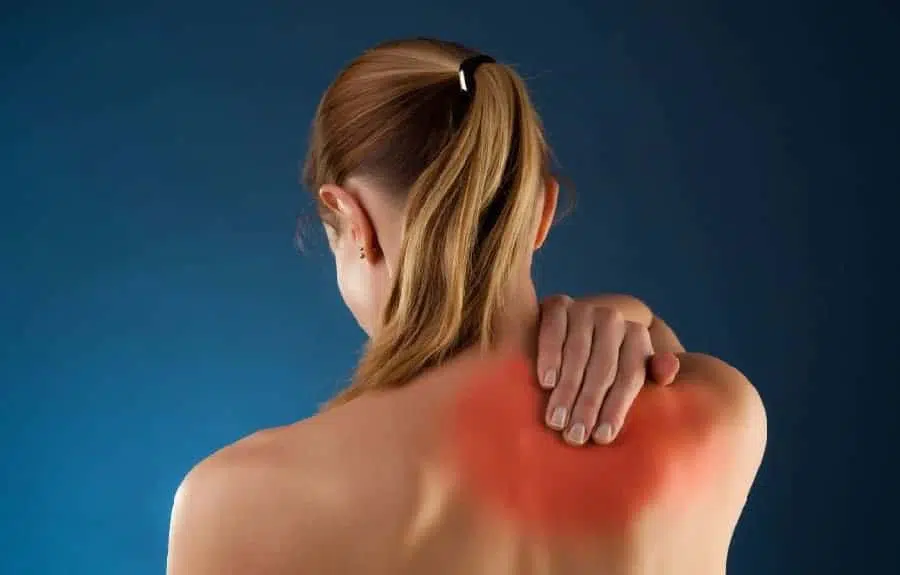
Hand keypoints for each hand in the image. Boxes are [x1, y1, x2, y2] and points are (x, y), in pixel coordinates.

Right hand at [536, 295, 680, 445]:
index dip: (616, 408)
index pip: (629, 376)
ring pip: (577, 352)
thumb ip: (653, 374)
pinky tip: (546, 383)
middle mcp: (613, 319)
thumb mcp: (632, 372)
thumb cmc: (605, 366)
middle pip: (603, 368)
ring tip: (556, 421)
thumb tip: (669, 371)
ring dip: (567, 390)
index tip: (602, 437)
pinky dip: (549, 357)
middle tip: (575, 437)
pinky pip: (553, 331)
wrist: (569, 332)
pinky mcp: (557, 305)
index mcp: (637, 337)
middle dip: (588, 405)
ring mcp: (584, 309)